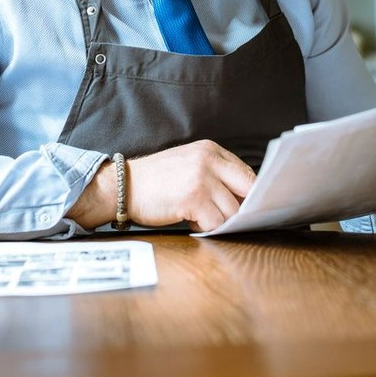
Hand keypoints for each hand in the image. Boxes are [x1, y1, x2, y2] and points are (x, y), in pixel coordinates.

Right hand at [128, 140, 255, 232]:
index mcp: (210, 150)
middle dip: (243, 208)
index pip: (247, 172)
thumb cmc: (156, 179)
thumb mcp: (189, 163)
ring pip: (232, 211)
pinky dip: (206, 227)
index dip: (252, 193)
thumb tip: (245, 196)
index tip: (251, 206)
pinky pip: (215, 223)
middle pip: (247, 190)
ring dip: (220, 220)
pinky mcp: (193, 199)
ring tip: (201, 215)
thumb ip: (216, 172)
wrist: (124, 186)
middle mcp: (208, 161)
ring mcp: (201, 179)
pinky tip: (191, 219)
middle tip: (234, 217)